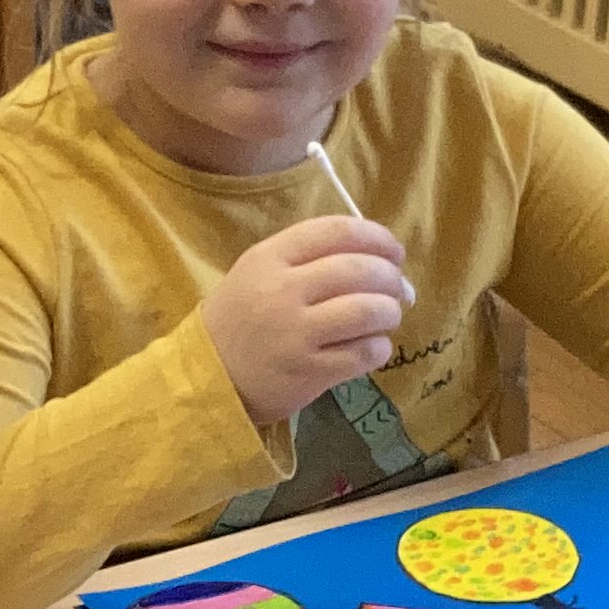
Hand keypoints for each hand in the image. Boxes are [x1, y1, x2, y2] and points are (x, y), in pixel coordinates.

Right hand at [200, 212, 413, 427]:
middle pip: (358, 270)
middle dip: (390, 277)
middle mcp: (282, 292)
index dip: (377, 237)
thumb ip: (311, 258)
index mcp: (270, 258)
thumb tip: (384, 261)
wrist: (209, 376)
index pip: (336, 231)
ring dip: (390, 311)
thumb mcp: (260, 272)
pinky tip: (373, 346)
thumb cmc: (242, 319)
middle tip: (398, 288)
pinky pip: (363, 353)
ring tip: (387, 316)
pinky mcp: (308, 372)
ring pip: (367, 311)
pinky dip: (379, 347)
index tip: (394, 251)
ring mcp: (295, 334)